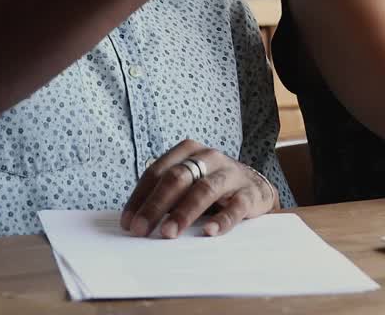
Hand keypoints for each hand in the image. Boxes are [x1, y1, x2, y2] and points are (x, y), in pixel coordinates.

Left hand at [120, 139, 277, 238]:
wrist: (256, 189)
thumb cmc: (211, 187)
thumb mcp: (188, 183)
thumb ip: (165, 196)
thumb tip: (134, 222)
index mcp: (188, 151)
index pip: (157, 171)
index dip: (140, 197)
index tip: (128, 223)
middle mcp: (209, 157)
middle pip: (178, 178)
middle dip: (156, 205)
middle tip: (141, 230)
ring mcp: (231, 173)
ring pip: (204, 189)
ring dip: (184, 212)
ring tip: (169, 233)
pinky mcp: (249, 193)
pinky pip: (235, 207)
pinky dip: (221, 220)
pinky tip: (209, 232)